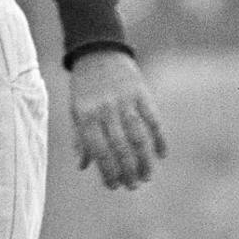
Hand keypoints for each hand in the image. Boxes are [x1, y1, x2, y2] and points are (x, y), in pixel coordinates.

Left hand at [68, 48, 166, 190]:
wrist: (97, 51)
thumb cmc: (84, 87)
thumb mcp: (76, 110)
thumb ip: (81, 138)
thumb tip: (83, 166)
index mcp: (86, 116)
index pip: (99, 151)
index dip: (108, 171)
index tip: (114, 186)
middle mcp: (106, 110)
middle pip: (120, 147)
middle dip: (128, 170)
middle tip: (134, 186)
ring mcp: (125, 101)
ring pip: (138, 136)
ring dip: (144, 159)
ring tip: (147, 176)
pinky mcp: (141, 93)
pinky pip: (152, 119)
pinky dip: (159, 138)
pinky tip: (161, 154)